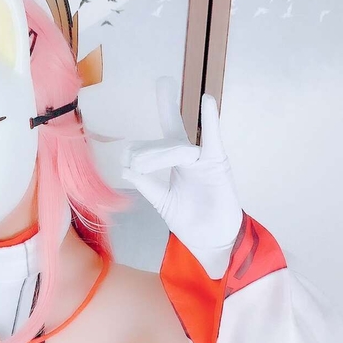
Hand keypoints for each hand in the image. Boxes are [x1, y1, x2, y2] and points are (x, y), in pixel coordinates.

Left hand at [120, 78, 242, 277]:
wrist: (210, 241)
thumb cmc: (189, 220)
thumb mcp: (162, 201)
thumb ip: (147, 184)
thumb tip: (124, 169)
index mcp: (176, 163)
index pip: (159, 143)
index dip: (140, 149)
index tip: (125, 159)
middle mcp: (190, 157)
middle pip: (166, 140)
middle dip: (146, 152)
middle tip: (132, 163)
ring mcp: (204, 159)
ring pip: (176, 147)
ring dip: (157, 155)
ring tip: (141, 165)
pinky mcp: (217, 163)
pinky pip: (213, 139)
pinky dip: (211, 120)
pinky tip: (207, 101)